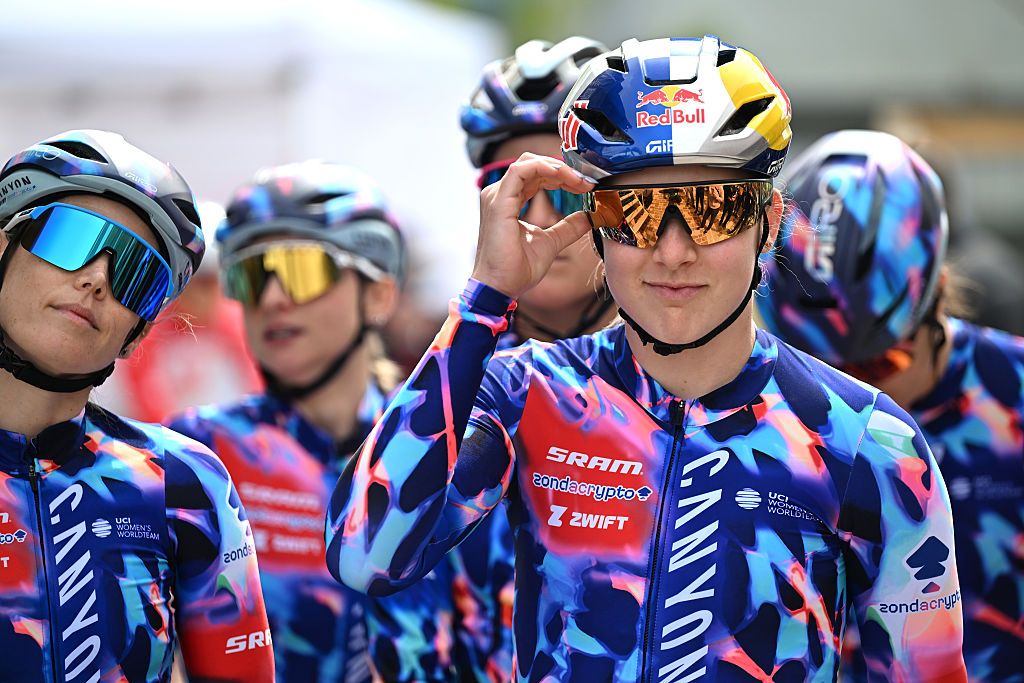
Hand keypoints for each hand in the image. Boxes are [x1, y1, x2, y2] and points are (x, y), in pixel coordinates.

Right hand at [471, 153, 594, 298]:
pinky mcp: (498, 202)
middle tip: (587, 181)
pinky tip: (564, 177)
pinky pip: (522, 171)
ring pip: (529, 163)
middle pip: (534, 164)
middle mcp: (499, 194)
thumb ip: (568, 227)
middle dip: (564, 170)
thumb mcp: (551, 242)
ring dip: (558, 168)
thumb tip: (589, 216)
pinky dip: (544, 169)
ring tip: (579, 181)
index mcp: (509, 201)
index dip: (563, 176)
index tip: (585, 185)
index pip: (536, 175)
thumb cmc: (517, 269)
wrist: (500, 287)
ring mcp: (496, 196)